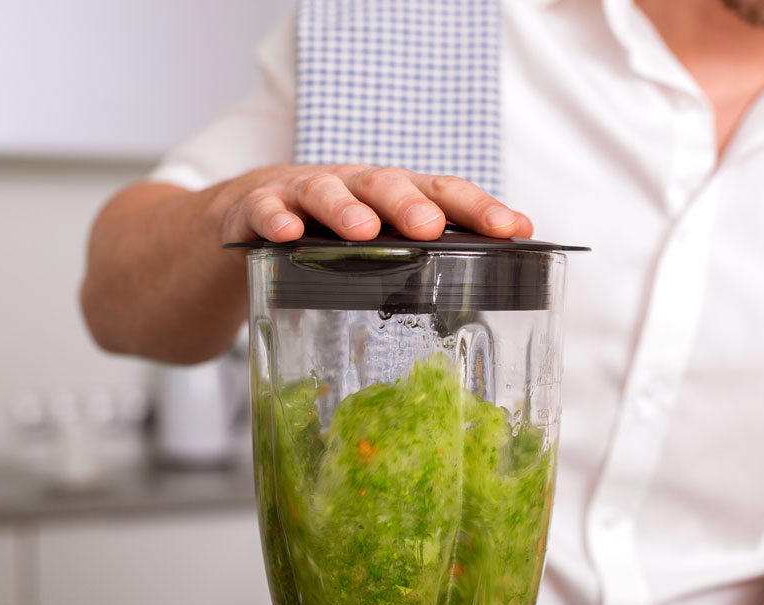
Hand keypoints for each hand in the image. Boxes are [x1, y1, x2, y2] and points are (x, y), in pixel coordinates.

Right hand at [217, 164, 532, 243]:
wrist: (250, 220)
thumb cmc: (332, 234)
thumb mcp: (383, 240)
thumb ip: (438, 248)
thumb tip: (510, 260)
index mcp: (393, 196)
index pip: (442, 193)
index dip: (478, 209)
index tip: (512, 229)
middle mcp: (353, 186)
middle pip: (385, 184)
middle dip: (409, 204)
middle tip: (428, 227)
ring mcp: (303, 193)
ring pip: (325, 191)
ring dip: (345, 209)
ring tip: (362, 232)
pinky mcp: (256, 208)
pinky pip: (264, 209)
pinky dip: (275, 219)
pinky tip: (285, 233)